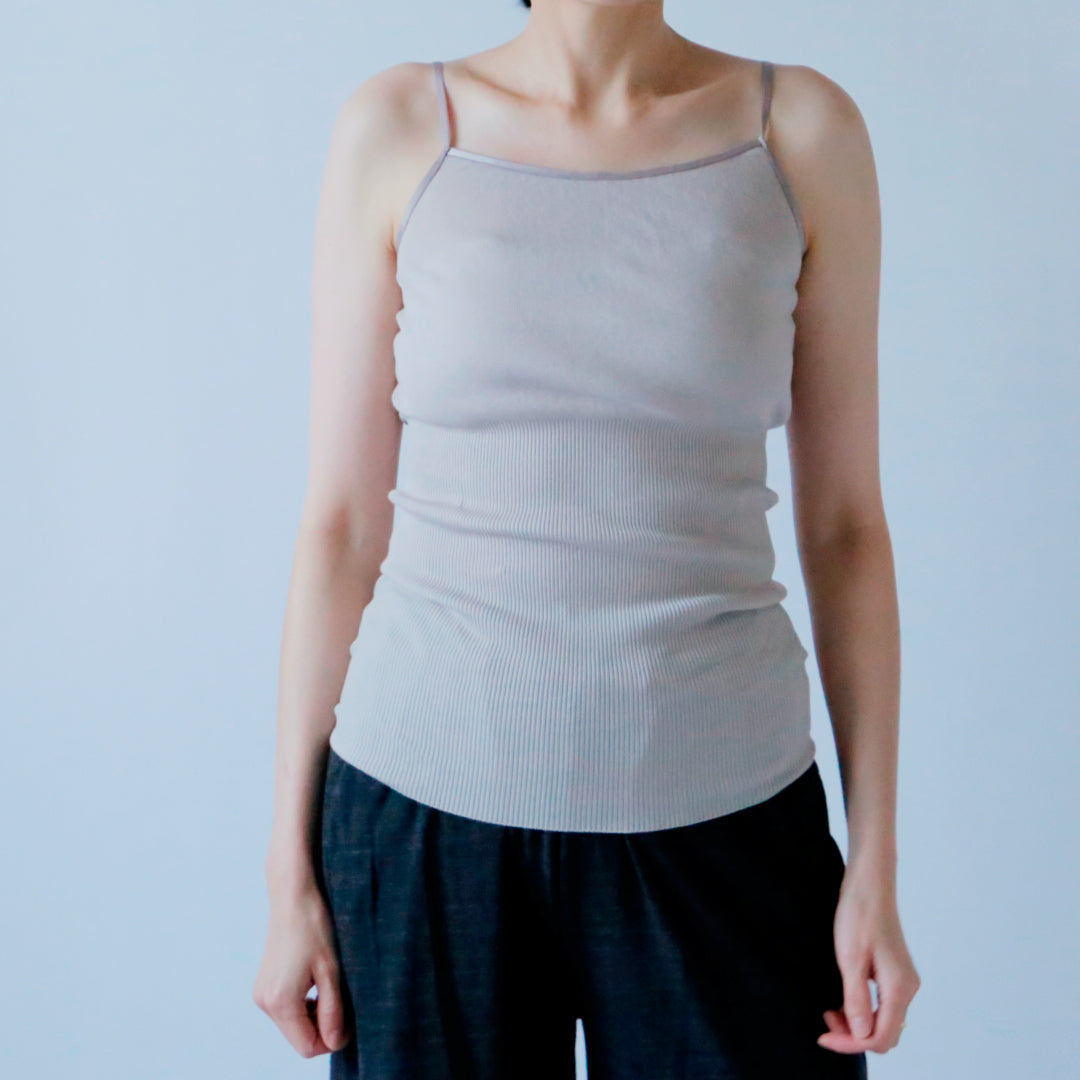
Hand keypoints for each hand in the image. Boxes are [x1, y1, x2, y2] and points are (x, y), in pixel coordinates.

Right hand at [253, 877, 349, 1057]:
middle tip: (343, 999)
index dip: (332, 1039)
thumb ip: (334, 1011)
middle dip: (323, 1026)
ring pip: (294, 1025)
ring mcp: (261, 994)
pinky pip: (287, 1010)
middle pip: (300, 1038)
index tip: (349, 1018)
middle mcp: (265, 1003)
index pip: (307, 1046)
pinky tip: (316, 981)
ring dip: (315, 1015)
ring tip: (330, 986)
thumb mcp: (332, 971)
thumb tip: (337, 1042)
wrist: (293, 896)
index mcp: (280, 1002)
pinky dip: (304, 1005)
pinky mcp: (264, 986)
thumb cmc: (315, 927)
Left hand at [818, 865, 920, 1054]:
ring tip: (830, 1011)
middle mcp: (907, 989)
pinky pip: (881, 1005)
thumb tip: (860, 1035)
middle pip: (885, 1033)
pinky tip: (843, 999)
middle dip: (854, 1036)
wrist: (869, 884)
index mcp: (899, 988)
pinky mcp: (894, 972)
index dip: (851, 1043)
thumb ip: (856, 999)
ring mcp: (903, 981)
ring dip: (857, 1023)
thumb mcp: (850, 958)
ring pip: (883, 1020)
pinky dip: (862, 1009)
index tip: (824, 1035)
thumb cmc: (859, 915)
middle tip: (826, 1021)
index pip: (880, 1038)